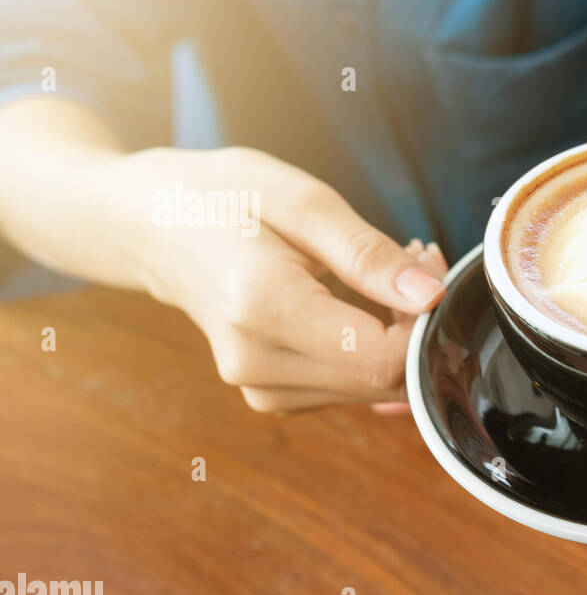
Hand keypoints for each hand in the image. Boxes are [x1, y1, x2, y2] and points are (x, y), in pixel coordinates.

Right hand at [110, 146, 445, 412]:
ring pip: (372, 388)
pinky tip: (362, 302)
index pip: (382, 357)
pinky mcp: (270, 396)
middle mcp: (256, 364)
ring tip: (384, 271)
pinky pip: (349, 387)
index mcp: (262, 308)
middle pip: (382, 379)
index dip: (424, 321)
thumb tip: (431, 298)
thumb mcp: (302, 202)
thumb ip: (368, 255)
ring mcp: (258, 388)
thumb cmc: (222, 198)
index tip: (424, 264)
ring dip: (397, 337)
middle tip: (414, 257)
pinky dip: (371, 350)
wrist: (148, 225)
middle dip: (416, 325)